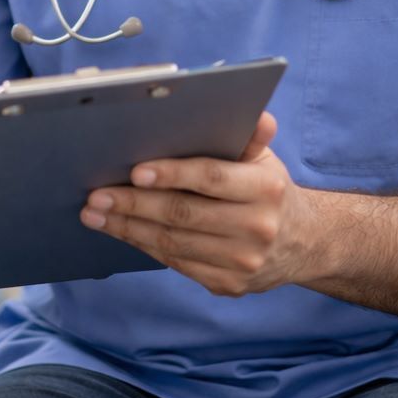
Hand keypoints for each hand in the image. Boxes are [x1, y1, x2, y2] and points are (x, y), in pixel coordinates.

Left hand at [79, 112, 319, 296]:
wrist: (303, 243)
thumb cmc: (267, 188)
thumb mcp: (264, 158)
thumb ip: (249, 136)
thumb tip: (257, 113)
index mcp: (265, 189)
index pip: (211, 178)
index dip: (171, 174)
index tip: (134, 171)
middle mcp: (257, 228)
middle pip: (183, 214)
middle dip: (133, 204)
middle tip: (95, 196)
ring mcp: (243, 262)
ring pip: (173, 243)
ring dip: (128, 227)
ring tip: (94, 214)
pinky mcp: (228, 284)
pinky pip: (176, 263)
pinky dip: (143, 245)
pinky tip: (120, 231)